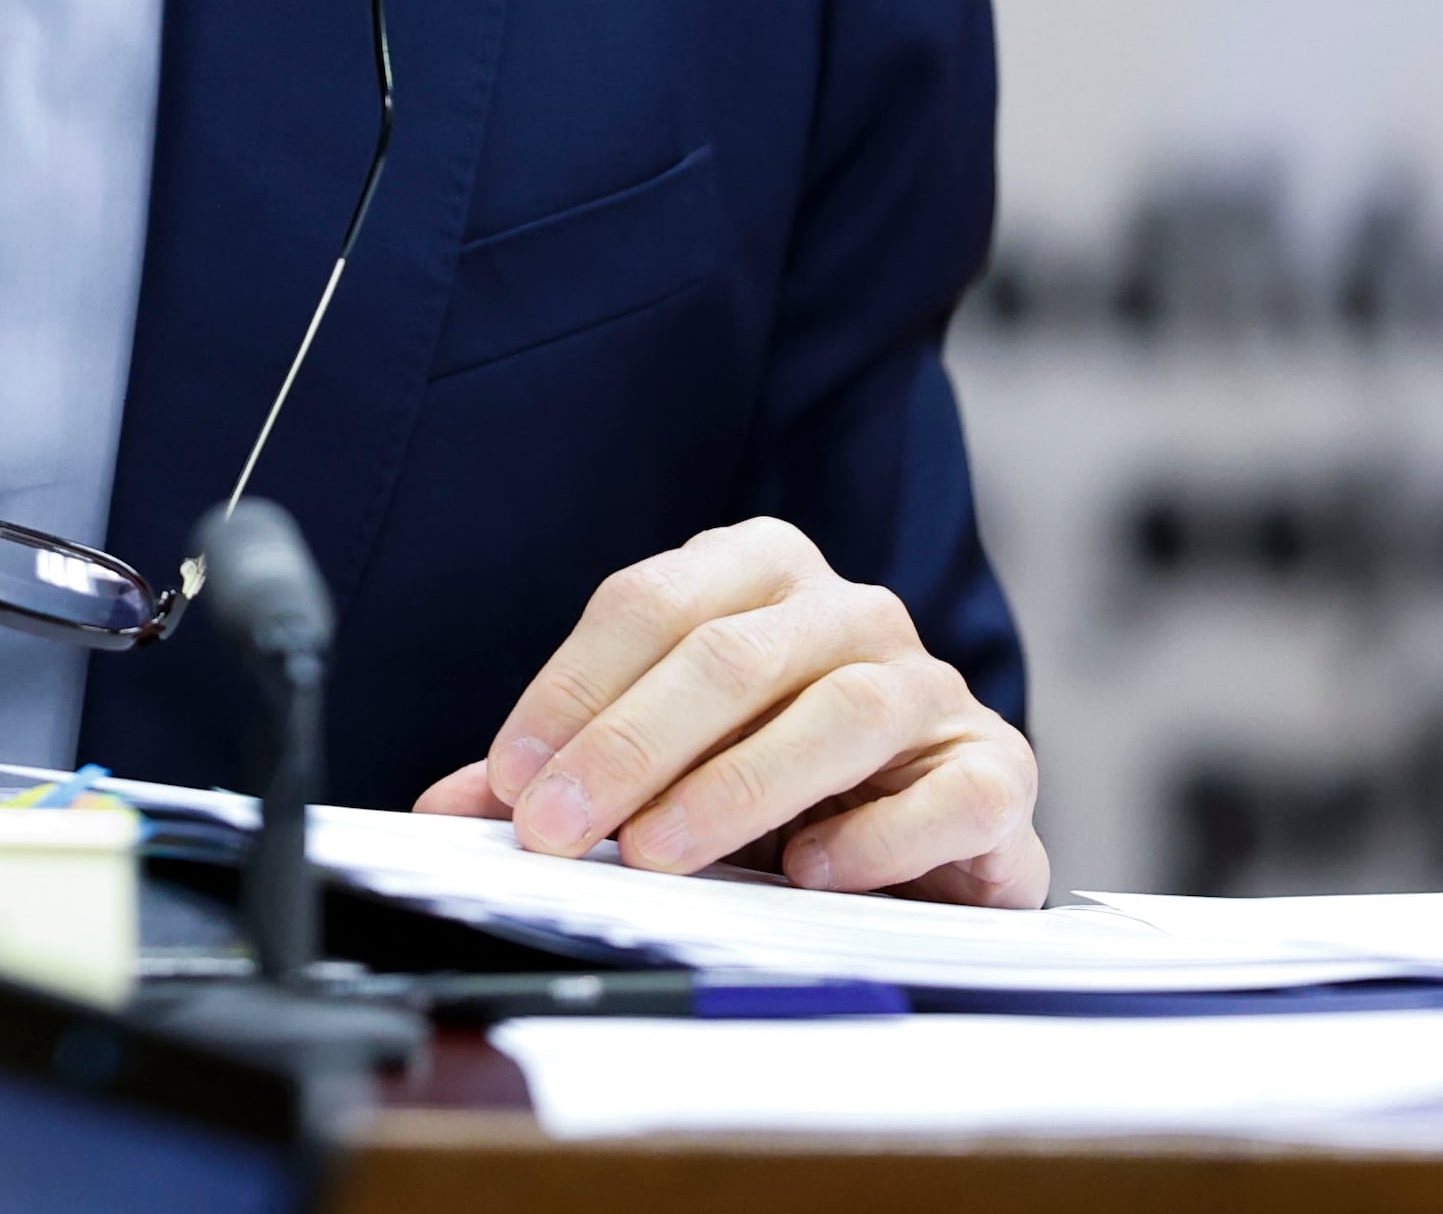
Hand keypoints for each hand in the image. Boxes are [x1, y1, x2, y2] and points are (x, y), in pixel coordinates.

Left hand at [416, 518, 1045, 906]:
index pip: (647, 604)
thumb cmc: (773, 778)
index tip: (510, 780)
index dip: (570, 691)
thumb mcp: (659, 765)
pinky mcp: (996, 769)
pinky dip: (877, 832)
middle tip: (561, 830)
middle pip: (732, 654)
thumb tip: (447, 808)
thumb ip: (564, 773)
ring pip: (840, 710)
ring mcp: (929, 685)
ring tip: (661, 854)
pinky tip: (808, 871)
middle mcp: (848, 611)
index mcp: (757, 572)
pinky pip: (951, 790)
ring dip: (737, 786)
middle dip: (631, 744)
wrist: (926, 827)